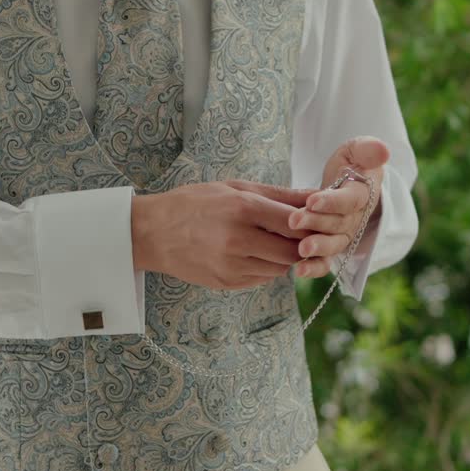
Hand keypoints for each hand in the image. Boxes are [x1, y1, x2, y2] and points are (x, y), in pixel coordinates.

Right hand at [132, 179, 316, 289]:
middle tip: (298, 236)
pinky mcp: (226, 282)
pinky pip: (261, 279)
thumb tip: (316, 195)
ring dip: (283, 258)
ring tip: (271, 242)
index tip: (313, 222)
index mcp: (243, 208)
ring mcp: (231, 264)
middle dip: (301, 246)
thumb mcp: (234, 188)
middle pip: (292, 251)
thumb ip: (278, 194)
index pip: (296, 223)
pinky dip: (265, 268)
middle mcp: (239, 238)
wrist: (153, 232)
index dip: (310, 225)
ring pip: (279, 269)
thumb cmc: (195, 203)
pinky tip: (253, 254)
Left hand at [288, 136, 388, 278]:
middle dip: (315, 223)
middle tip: (294, 221)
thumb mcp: (357, 150)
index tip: (312, 200)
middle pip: (337, 224)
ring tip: (301, 250)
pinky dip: (315, 269)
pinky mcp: (331, 246)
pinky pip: (326, 261)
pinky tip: (298, 272)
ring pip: (332, 244)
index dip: (332, 202)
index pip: (349, 200)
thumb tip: (383, 151)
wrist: (348, 182)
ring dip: (317, 248)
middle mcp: (355, 219)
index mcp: (362, 194)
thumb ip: (367, 150)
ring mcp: (344, 235)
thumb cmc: (352, 164)